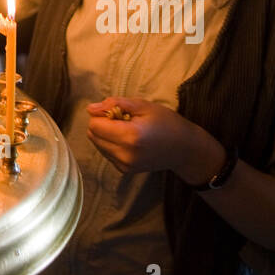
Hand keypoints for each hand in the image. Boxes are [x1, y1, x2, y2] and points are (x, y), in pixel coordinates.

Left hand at [85, 96, 220, 177]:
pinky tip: (130, 141)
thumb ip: (115, 104)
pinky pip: (107, 153)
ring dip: (107, 134)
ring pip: (98, 145)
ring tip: (128, 130)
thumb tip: (90, 109)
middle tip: (123, 120)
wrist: (184, 149)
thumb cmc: (166, 122)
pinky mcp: (125, 170)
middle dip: (103, 124)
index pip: (94, 125)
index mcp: (129, 136)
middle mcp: (125, 154)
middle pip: (93, 135)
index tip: (118, 111)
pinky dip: (112, 144)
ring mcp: (125, 165)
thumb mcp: (142, 105)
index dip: (102, 114)